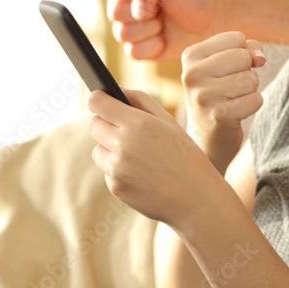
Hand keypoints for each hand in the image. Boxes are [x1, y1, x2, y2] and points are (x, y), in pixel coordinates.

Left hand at [87, 88, 225, 225]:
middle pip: (93, 125)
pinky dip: (119, 170)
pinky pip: (107, 170)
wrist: (195, 198)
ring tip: (138, 155)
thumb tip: (116, 90)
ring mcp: (117, 168)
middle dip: (105, 123)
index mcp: (137, 123)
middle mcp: (122, 144)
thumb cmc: (186, 155)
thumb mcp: (168, 121)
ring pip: (97, 149)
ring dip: (110, 149)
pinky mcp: (115, 187)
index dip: (98, 100)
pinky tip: (141, 173)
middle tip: (123, 128)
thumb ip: (140, 100)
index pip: (97, 102)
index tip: (102, 101)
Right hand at [108, 0, 220, 60]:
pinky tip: (164, 38)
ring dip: (149, 29)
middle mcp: (126, 0)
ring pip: (122, 34)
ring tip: (164, 22)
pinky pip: (133, 52)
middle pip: (115, 13)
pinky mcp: (140, 46)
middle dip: (144, 13)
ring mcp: (131, 24)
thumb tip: (135, 13)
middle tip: (162, 8)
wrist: (212, 16)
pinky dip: (152, 46)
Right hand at [181, 32, 265, 173]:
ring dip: (249, 90)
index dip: (243, 53)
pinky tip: (236, 113)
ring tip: (232, 100)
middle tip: (231, 88)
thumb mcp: (227, 63)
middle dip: (246, 72)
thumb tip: (260, 59)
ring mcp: (203, 96)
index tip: (228, 70)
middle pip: (244, 57)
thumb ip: (248, 49)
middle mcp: (192, 74)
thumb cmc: (220, 92)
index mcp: (190, 55)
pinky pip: (256, 99)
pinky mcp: (219, 116)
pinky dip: (252, 105)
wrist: (207, 136)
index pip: (236, 38)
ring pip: (251, 78)